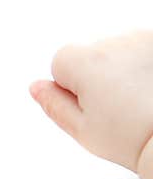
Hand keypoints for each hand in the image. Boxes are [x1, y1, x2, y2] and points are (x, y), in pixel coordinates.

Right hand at [30, 31, 152, 172]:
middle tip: (118, 108)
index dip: (70, 86)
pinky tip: (151, 89)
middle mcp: (115, 42)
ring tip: (140, 99)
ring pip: (119, 52)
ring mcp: (144, 40)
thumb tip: (37, 87)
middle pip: (91, 55)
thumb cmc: (133, 138)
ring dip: (123, 70)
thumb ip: (53, 105)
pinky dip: (145, 67)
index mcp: (86, 62)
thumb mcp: (82, 130)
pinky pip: (143, 52)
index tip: (90, 105)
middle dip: (98, 76)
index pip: (60, 62)